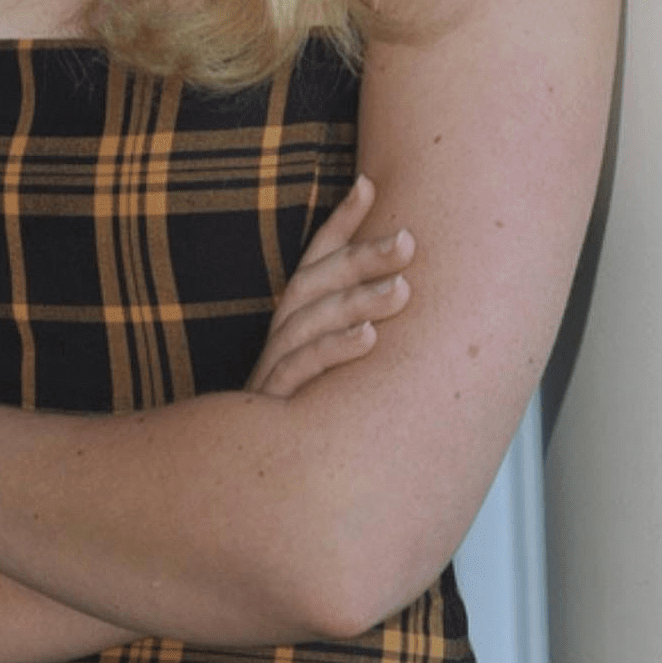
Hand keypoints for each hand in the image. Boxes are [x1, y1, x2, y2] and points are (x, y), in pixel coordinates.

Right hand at [246, 175, 413, 397]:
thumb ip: (354, 328)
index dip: (340, 221)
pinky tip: (368, 339)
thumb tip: (408, 294)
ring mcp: (274, 365)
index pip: (315, 257)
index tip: (369, 184)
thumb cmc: (304, 412)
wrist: (252, 478)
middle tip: (409, 242)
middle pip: (317, 281)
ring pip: (312, 319)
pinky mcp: (273, 401)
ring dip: (357, 300)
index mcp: (293, 317)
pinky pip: (301, 368)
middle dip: (362, 257)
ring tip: (401, 290)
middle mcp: (281, 332)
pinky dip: (334, 349)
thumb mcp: (325, 365)